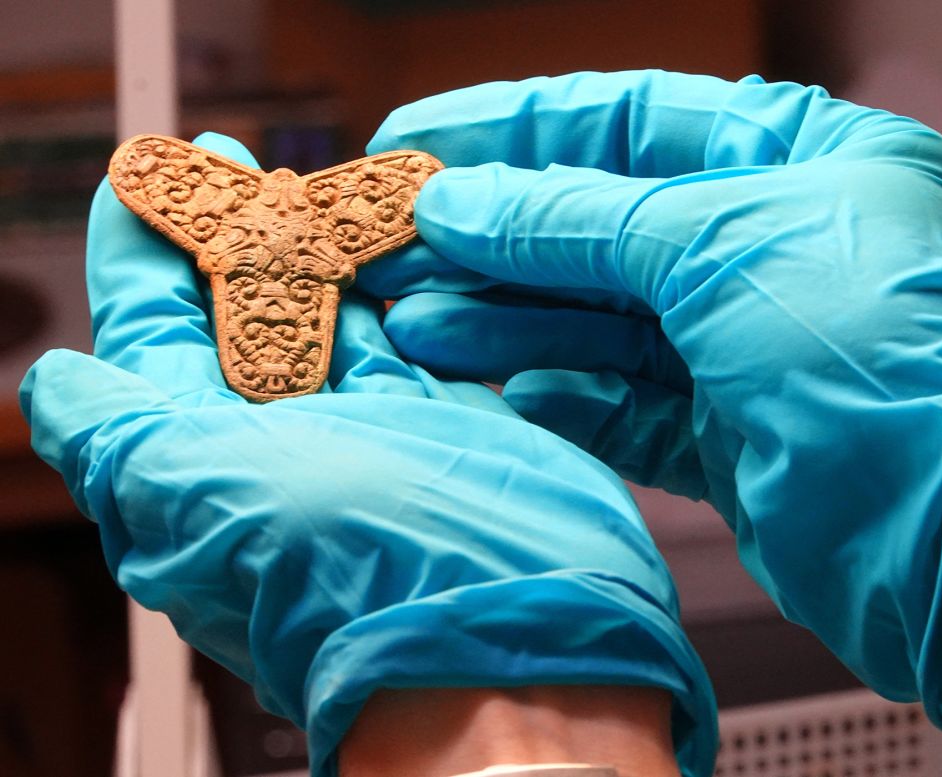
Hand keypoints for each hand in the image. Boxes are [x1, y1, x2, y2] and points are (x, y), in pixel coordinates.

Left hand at [19, 133, 714, 776]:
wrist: (500, 635)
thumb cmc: (341, 576)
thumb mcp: (190, 494)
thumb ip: (115, 431)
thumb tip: (53, 386)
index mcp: (202, 458)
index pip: (154, 333)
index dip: (143, 251)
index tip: (141, 176)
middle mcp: (283, 443)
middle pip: (244, 312)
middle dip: (233, 231)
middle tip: (239, 159)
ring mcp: (372, 430)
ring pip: (334, 317)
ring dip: (319, 247)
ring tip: (315, 180)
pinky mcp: (449, 421)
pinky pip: (417, 336)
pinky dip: (404, 288)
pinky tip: (396, 244)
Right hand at [365, 71, 941, 732]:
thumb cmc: (869, 351)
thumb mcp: (710, 246)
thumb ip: (574, 220)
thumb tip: (459, 200)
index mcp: (797, 159)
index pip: (627, 121)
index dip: (516, 129)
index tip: (418, 140)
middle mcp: (770, 244)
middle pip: (600, 226)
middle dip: (497, 240)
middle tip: (397, 247)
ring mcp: (747, 343)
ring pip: (602, 321)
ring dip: (511, 324)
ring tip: (419, 323)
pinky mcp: (730, 432)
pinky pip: (627, 403)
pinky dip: (568, 398)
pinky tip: (510, 392)